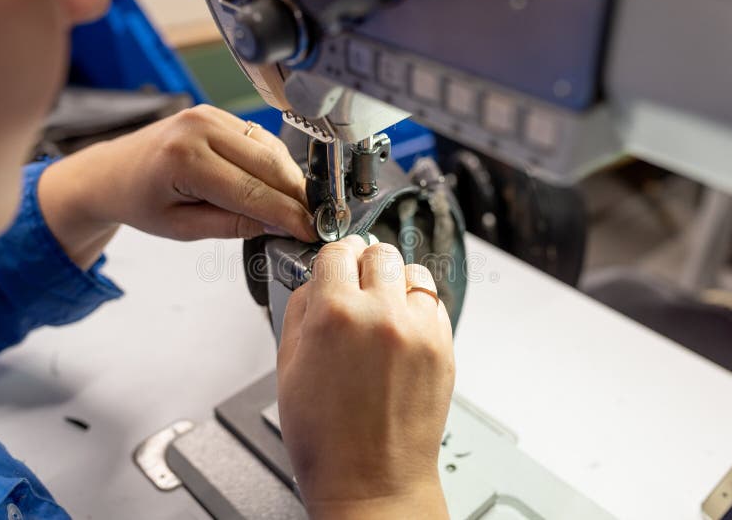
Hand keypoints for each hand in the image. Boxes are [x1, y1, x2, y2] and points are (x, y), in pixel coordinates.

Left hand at [38, 105, 315, 268]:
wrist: (111, 172)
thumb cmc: (139, 201)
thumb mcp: (183, 228)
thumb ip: (233, 225)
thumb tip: (279, 225)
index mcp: (184, 160)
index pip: (253, 192)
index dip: (288, 215)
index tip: (310, 233)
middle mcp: (199, 128)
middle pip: (270, 165)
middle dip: (296, 197)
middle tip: (312, 222)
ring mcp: (208, 115)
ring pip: (271, 149)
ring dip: (289, 179)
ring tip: (296, 208)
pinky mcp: (216, 112)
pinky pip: (259, 138)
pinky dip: (274, 163)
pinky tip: (277, 185)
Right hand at [277, 235, 454, 519]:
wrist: (372, 479)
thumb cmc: (326, 437)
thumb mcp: (287, 367)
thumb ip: (298, 311)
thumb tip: (311, 281)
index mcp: (334, 315)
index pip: (338, 251)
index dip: (332, 258)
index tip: (333, 265)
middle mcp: (381, 314)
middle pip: (378, 252)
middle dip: (363, 264)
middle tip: (356, 286)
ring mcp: (419, 330)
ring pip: (413, 271)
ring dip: (395, 281)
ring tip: (382, 308)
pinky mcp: (444, 347)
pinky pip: (434, 303)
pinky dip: (418, 307)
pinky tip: (401, 330)